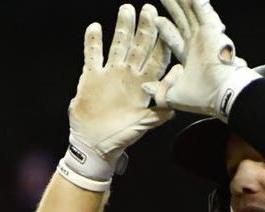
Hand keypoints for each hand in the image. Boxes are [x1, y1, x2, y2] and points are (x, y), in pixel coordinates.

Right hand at [68, 3, 173, 165]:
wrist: (94, 145)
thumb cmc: (121, 137)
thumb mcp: (143, 124)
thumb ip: (158, 110)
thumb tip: (174, 94)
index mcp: (144, 84)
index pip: (156, 58)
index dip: (161, 42)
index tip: (165, 25)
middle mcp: (129, 74)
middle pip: (139, 46)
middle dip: (144, 27)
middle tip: (148, 9)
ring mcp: (110, 74)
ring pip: (117, 45)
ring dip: (122, 28)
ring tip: (126, 10)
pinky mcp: (91, 77)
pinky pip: (92, 56)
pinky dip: (93, 42)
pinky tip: (95, 28)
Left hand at [143, 0, 257, 119]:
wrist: (220, 94)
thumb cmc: (201, 97)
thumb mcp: (173, 95)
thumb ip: (159, 90)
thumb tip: (144, 87)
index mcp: (189, 58)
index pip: (174, 38)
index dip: (165, 29)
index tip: (156, 19)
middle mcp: (197, 44)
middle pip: (182, 20)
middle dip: (173, 8)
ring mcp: (205, 36)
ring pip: (191, 12)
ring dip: (182, 1)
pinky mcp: (211, 30)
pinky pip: (202, 12)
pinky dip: (197, 2)